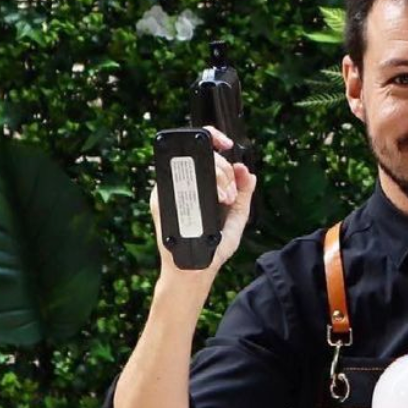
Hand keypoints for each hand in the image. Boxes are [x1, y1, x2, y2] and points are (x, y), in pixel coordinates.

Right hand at [149, 126, 256, 276]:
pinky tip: (212, 200)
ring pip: (191, 164)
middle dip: (225, 171)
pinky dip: (196, 187)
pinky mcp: (160, 200)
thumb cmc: (214, 245)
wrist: (196, 268)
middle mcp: (185, 183)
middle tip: (231, 195)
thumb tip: (247, 171)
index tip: (227, 145)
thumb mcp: (236, 217)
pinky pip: (171, 180)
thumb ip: (244, 194)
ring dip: (216, 178)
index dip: (216, 139)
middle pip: (203, 156)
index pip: (205, 151)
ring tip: (225, 200)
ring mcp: (171, 190)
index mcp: (203, 183)